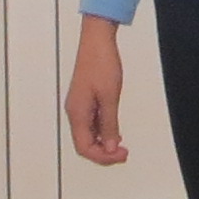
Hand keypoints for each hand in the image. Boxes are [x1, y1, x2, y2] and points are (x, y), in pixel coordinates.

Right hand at [64, 15, 127, 166]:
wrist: (97, 42)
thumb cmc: (101, 64)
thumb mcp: (110, 97)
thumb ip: (109, 124)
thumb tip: (110, 146)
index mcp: (78, 113)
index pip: (85, 147)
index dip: (103, 157)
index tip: (121, 155)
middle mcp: (75, 113)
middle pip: (84, 145)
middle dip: (103, 154)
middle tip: (123, 153)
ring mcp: (78, 107)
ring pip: (87, 136)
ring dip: (103, 144)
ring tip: (120, 146)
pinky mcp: (84, 101)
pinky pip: (90, 124)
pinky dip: (102, 132)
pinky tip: (113, 131)